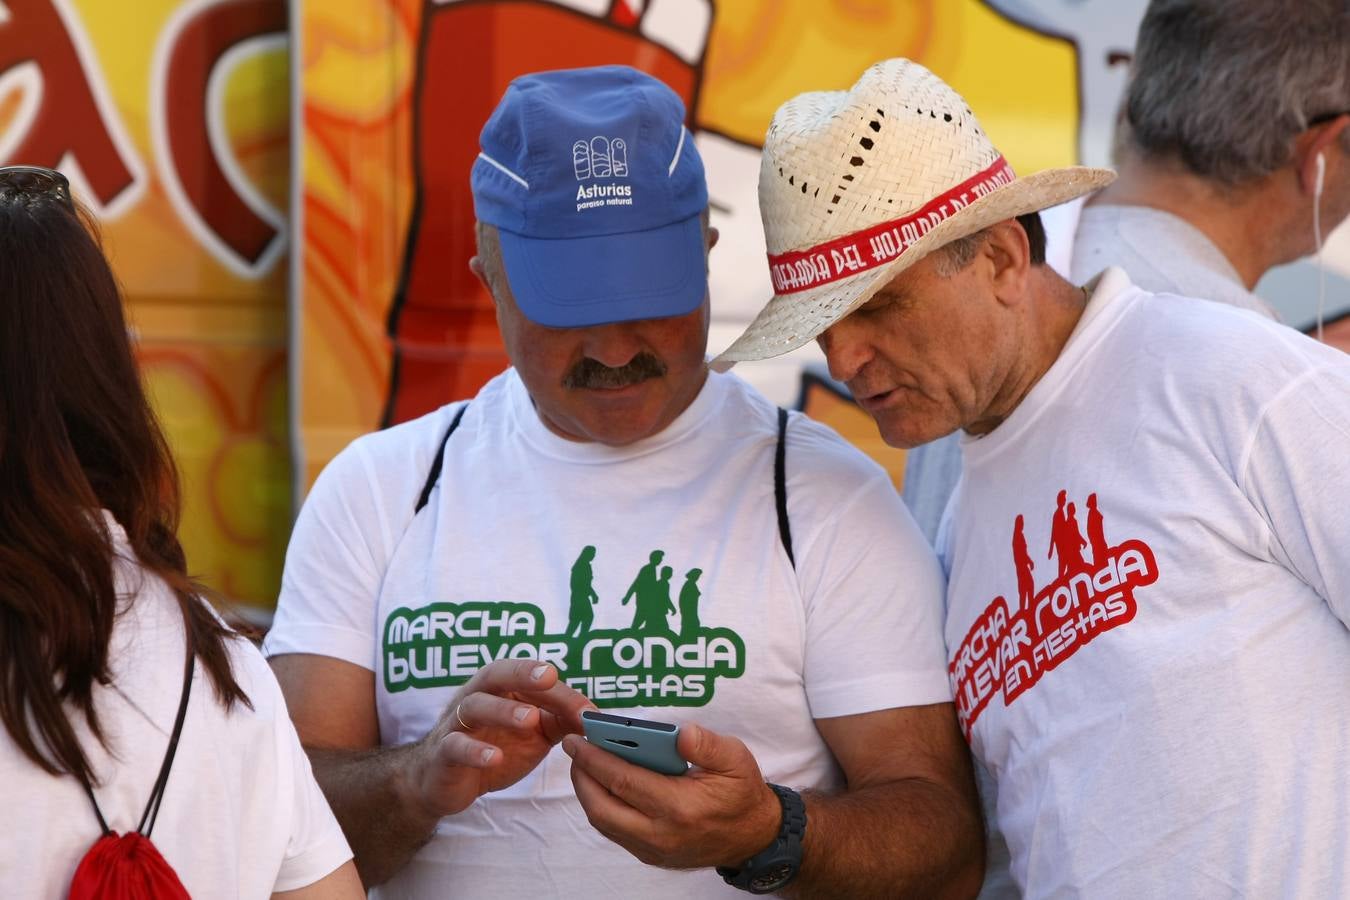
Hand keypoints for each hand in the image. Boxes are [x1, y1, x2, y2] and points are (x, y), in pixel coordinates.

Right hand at [407, 660, 591, 819]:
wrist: (445, 781)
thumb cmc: (494, 746)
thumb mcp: (533, 733)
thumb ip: (560, 720)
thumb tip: (595, 717)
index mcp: (500, 688)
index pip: (531, 679)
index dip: (561, 692)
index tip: (588, 709)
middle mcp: (476, 696)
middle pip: (496, 674)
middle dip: (522, 673)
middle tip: (549, 677)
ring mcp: (457, 723)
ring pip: (474, 706)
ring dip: (503, 711)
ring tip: (530, 720)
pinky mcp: (443, 753)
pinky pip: (455, 746)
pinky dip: (474, 750)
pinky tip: (493, 758)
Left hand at [562, 723, 781, 869]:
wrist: (754, 836)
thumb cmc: (742, 792)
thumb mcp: (736, 758)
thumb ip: (707, 744)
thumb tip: (680, 732)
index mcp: (680, 807)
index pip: (624, 781)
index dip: (595, 758)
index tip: (577, 738)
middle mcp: (661, 833)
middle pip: (602, 807)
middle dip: (581, 777)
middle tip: (574, 749)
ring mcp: (654, 849)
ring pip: (604, 823)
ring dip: (587, 793)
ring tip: (583, 764)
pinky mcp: (651, 855)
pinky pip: (615, 831)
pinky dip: (601, 806)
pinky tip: (602, 784)